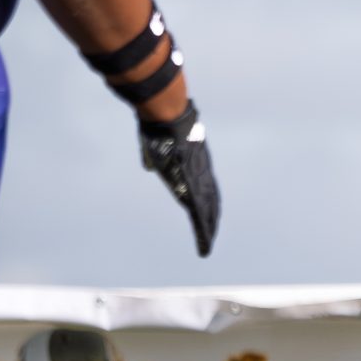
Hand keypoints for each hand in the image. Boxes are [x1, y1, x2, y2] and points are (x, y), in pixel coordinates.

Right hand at [140, 101, 219, 255]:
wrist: (167, 115)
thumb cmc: (159, 127)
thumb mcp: (154, 147)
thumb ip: (152, 160)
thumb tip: (149, 167)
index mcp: (194, 164)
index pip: (204, 189)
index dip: (207, 204)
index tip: (208, 218)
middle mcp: (201, 172)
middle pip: (210, 201)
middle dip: (210, 220)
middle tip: (210, 238)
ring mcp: (198, 177)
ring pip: (206, 207)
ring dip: (207, 227)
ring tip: (207, 244)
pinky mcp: (190, 181)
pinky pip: (198, 206)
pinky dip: (201, 222)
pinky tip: (204, 233)